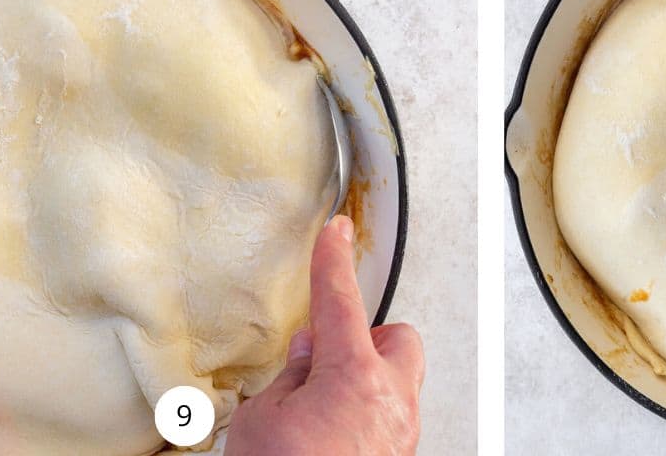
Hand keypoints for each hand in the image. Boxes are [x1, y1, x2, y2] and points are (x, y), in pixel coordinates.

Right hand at [225, 215, 424, 455]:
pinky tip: (328, 437)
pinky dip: (362, 417)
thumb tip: (309, 357)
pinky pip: (387, 419)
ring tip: (319, 411)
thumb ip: (292, 378)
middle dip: (368, 340)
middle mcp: (391, 401)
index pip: (341, 300)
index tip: (337, 231)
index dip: (334, 259)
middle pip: (397, 340)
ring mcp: (400, 433)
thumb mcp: (265, 420)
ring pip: (396, 383)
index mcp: (355, 376)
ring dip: (362, 384)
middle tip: (327, 358)